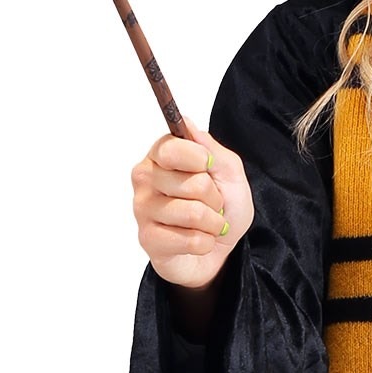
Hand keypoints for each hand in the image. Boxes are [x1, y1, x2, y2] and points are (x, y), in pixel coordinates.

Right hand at [132, 129, 253, 290]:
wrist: (220, 250)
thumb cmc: (222, 208)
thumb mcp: (229, 173)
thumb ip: (211, 148)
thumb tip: (186, 123)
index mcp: (161, 154)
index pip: (173, 148)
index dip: (201, 160)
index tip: (208, 167)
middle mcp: (145, 177)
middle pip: (194, 184)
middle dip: (215, 198)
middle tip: (211, 204)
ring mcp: (143, 208)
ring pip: (194, 214)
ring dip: (213, 224)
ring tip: (207, 224)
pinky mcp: (148, 238)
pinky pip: (191, 240)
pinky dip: (205, 243)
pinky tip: (197, 240)